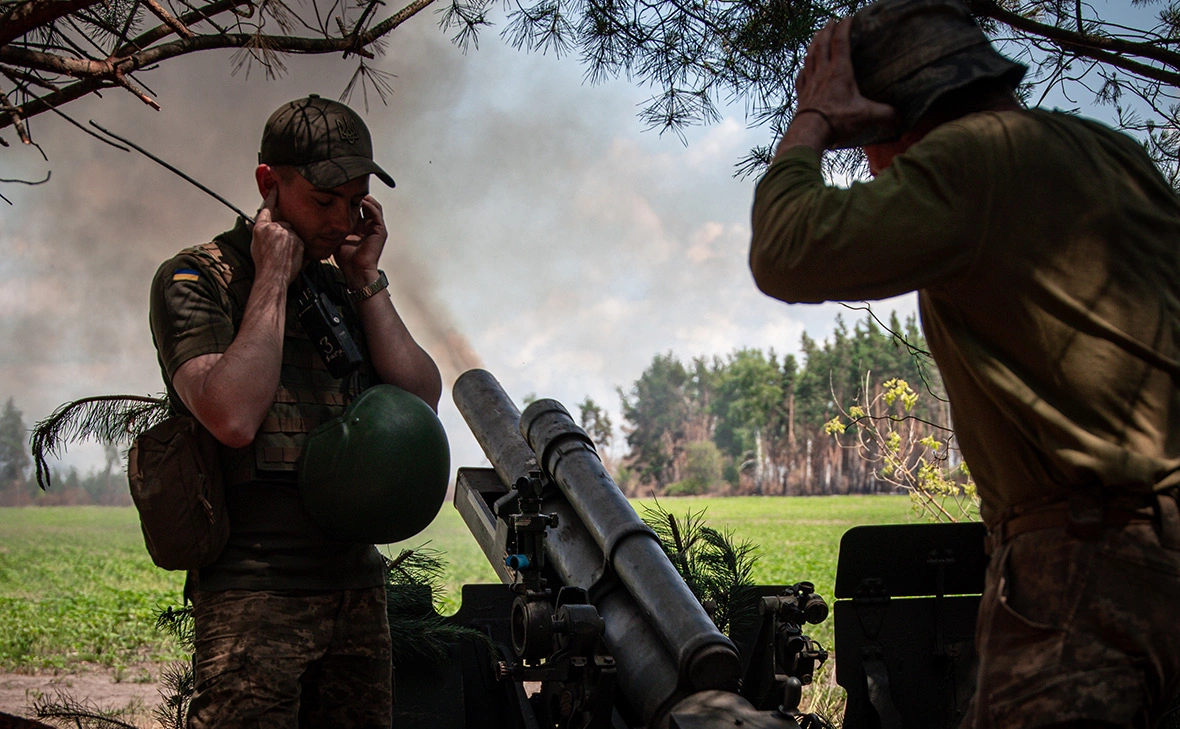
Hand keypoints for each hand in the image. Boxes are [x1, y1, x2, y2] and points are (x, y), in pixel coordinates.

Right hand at [251, 186, 303, 284]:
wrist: (273, 275)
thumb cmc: (263, 263)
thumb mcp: (255, 244)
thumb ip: (260, 232)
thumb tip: (256, 226)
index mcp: (261, 227)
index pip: (267, 207)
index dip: (272, 197)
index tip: (276, 188)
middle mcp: (274, 227)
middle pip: (283, 224)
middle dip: (283, 233)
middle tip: (278, 248)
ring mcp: (287, 233)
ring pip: (292, 233)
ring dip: (290, 241)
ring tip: (283, 255)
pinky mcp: (297, 240)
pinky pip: (299, 240)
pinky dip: (297, 247)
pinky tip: (291, 256)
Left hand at [335, 195, 387, 288]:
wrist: (355, 271)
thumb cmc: (346, 258)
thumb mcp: (336, 236)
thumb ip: (333, 226)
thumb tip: (319, 214)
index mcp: (360, 228)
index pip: (357, 208)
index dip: (350, 199)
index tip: (340, 191)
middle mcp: (369, 226)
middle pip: (366, 205)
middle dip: (358, 195)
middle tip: (348, 186)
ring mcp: (376, 228)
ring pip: (373, 206)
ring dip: (365, 197)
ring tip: (356, 191)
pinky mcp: (380, 230)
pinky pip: (376, 213)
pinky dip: (370, 205)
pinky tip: (361, 200)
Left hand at [779, 18, 898, 153]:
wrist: (809, 133)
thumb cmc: (837, 121)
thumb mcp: (867, 116)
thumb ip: (886, 114)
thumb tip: (902, 117)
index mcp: (839, 71)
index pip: (840, 41)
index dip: (844, 27)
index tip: (848, 17)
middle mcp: (823, 72)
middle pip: (822, 44)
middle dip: (826, 30)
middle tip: (830, 21)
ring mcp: (810, 83)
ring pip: (810, 56)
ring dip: (813, 44)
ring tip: (816, 37)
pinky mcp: (802, 95)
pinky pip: (801, 76)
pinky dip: (803, 68)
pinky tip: (804, 68)